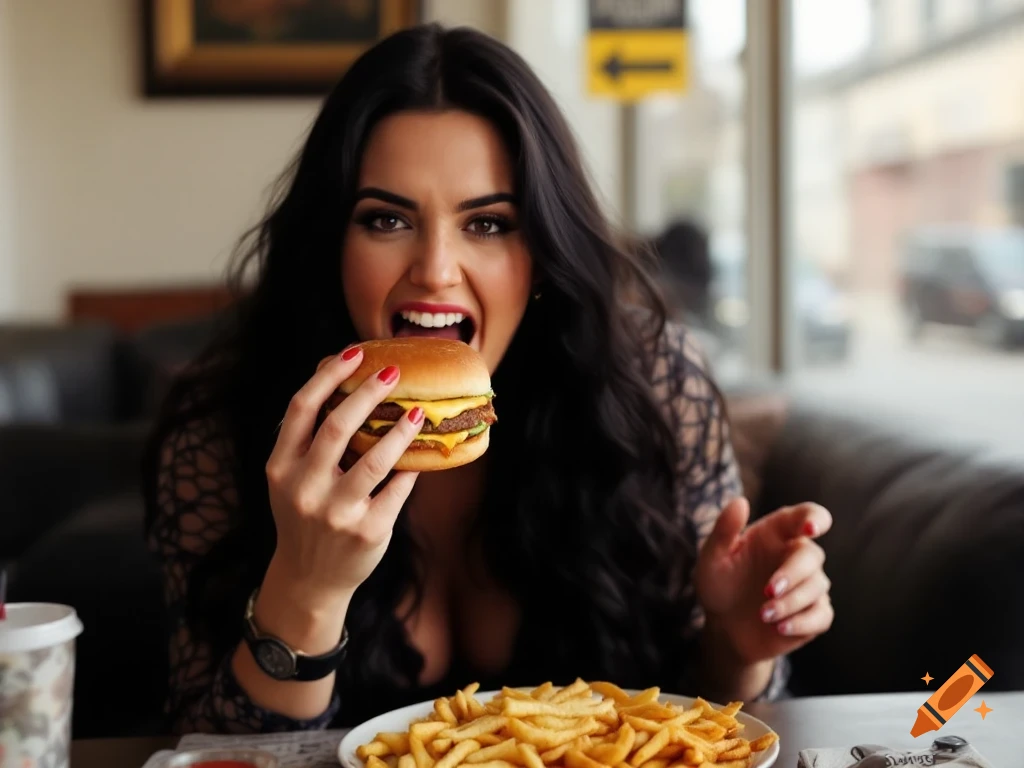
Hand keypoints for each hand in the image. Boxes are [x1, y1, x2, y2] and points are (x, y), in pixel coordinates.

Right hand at [264, 346, 423, 606]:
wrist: (309, 580)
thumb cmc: (305, 515)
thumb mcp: (290, 478)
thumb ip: (307, 439)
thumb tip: (342, 379)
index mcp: (281, 467)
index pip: (301, 408)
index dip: (328, 376)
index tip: (354, 353)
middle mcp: (304, 488)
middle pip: (337, 426)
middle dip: (368, 393)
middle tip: (394, 372)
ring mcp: (336, 512)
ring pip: (375, 458)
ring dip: (401, 429)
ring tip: (419, 410)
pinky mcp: (368, 530)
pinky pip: (398, 487)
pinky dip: (412, 466)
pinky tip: (423, 450)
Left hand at [695, 497, 832, 664]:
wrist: (722, 627)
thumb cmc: (718, 585)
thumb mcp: (712, 558)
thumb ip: (724, 530)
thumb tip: (740, 501)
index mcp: (777, 533)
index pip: (806, 515)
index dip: (814, 518)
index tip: (811, 529)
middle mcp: (796, 555)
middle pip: (812, 555)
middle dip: (792, 573)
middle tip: (767, 591)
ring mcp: (808, 585)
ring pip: (817, 587)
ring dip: (790, 602)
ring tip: (763, 614)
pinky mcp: (814, 614)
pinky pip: (822, 615)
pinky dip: (803, 622)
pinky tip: (780, 627)